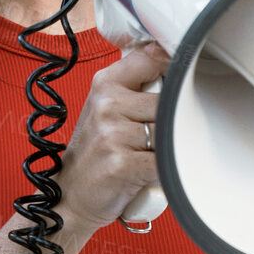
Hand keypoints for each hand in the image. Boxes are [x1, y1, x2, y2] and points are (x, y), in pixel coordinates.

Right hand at [57, 42, 167, 233]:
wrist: (70, 195)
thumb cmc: (95, 152)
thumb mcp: (106, 109)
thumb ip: (134, 86)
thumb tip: (176, 67)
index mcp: (105, 84)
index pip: (151, 58)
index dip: (172, 70)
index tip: (182, 81)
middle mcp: (107, 104)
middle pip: (168, 100)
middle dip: (172, 120)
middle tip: (162, 135)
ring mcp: (113, 134)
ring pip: (168, 131)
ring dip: (170, 146)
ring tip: (155, 154)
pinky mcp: (122, 163)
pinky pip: (164, 160)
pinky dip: (167, 169)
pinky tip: (156, 172)